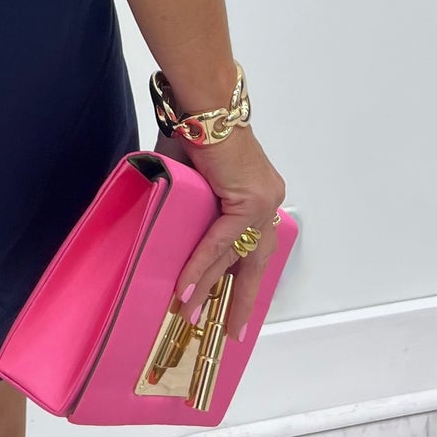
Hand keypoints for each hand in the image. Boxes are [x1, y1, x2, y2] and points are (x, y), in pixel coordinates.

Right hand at [159, 125, 286, 342]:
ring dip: (210, 289)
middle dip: (240, 300)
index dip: (242, 279)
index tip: (233, 309)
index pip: (252, 247)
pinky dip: (201, 265)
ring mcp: (263, 202)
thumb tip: (167, 223)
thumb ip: (191, 205)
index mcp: (259, 196)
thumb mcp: (192, 178)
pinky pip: (221, 243)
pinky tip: (186, 288)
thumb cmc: (192, 129)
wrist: (201, 104)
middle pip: (253, 261)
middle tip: (231, 333)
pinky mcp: (248, 201)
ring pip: (234, 257)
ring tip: (192, 316)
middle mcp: (268, 202)